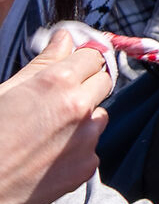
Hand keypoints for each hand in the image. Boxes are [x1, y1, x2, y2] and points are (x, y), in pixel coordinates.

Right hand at [0, 33, 111, 203]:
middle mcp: (79, 107)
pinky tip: (47, 156)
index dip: (82, 61)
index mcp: (58, 83)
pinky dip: (76, 150)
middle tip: (57, 100)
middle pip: (103, 83)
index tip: (74, 67)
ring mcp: (86, 139)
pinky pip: (91, 148)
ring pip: (99, 117)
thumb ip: (43, 62)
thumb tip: (65, 37)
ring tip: (46, 133)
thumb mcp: (6, 90)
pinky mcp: (86, 166)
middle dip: (86, 86)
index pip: (93, 56)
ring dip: (82, 120)